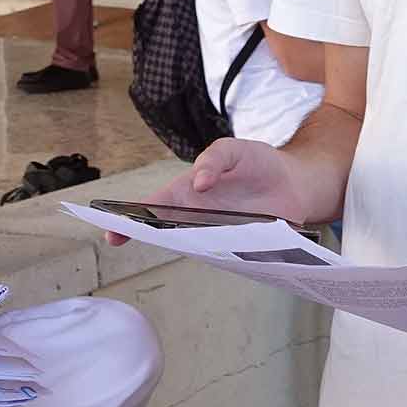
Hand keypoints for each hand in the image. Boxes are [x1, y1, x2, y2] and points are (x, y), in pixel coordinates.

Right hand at [101, 138, 307, 246]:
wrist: (297, 182)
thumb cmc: (257, 163)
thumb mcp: (232, 149)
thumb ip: (213, 160)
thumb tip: (199, 184)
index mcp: (187, 192)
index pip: (151, 207)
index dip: (127, 218)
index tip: (109, 231)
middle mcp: (197, 217)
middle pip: (164, 231)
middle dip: (143, 237)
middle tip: (126, 241)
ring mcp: (218, 234)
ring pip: (193, 247)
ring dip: (184, 247)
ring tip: (175, 242)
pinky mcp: (241, 246)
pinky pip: (225, 256)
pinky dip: (221, 257)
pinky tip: (218, 255)